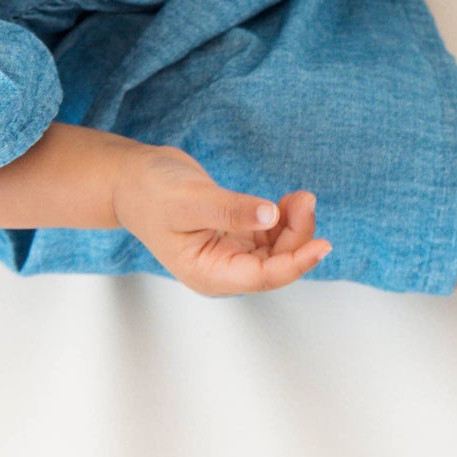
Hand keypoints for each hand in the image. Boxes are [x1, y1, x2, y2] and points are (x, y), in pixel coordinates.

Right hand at [111, 145, 332, 295]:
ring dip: (294, 227)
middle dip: (297, 236)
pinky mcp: (234, 236)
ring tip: (299, 196)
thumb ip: (231, 210)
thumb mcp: (191, 199)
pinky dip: (283, 220)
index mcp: (207, 272)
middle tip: (306, 199)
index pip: (262, 277)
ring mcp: (229, 254)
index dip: (296, 263)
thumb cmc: (151, 191)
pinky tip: (287, 201)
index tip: (323, 245)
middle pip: (275, 265)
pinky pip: (269, 236)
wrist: (133, 179)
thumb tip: (270, 216)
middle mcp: (221, 269)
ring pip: (276, 250)